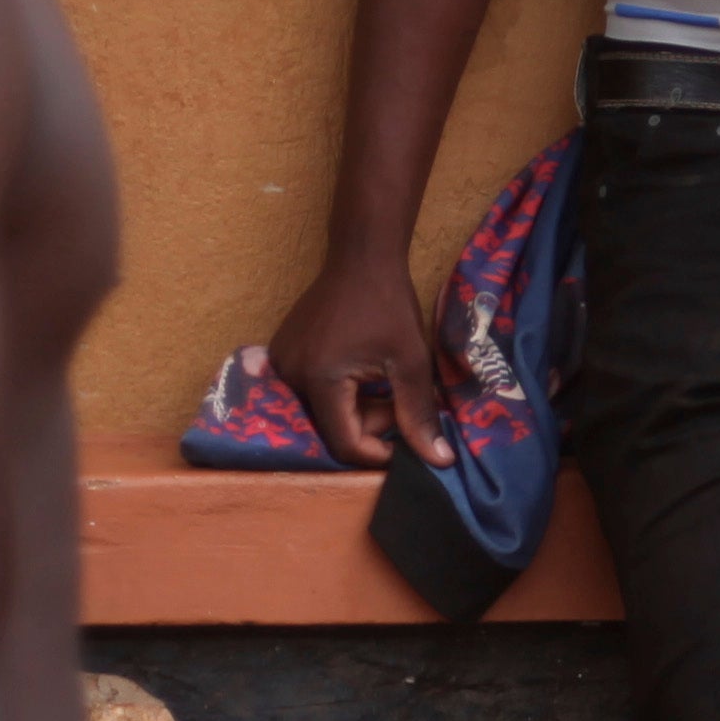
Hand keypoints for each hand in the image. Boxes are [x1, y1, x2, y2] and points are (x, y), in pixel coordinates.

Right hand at [263, 255, 446, 471]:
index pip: (345, 443)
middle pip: (332, 429)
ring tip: (384, 382)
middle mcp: (289, 377)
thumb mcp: (411, 361)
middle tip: (399, 401)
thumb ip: (419, 413)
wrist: (362, 258)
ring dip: (358, 410)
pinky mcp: (282, 356)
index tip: (407, 442)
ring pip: (323, 413)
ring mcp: (280, 365)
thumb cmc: (389, 305)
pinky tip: (364, 373)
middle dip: (371, 425)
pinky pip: (313, 393)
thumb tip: (439, 462)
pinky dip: (342, 395)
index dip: (379, 453)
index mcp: (319, 380)